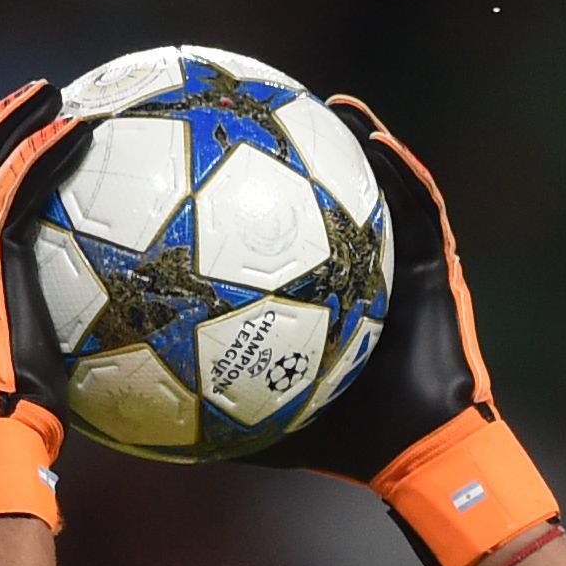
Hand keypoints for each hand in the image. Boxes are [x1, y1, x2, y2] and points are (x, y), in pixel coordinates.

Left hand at [228, 98, 563, 565]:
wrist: (418, 459)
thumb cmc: (345, 446)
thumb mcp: (258, 423)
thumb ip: (205, 410)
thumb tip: (128, 411)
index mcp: (320, 302)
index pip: (283, 247)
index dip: (255, 210)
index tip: (217, 171)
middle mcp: (362, 277)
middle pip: (332, 207)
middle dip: (306, 159)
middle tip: (269, 117)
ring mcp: (400, 269)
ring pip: (381, 192)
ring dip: (360, 145)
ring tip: (332, 106)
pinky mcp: (437, 270)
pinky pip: (421, 209)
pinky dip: (402, 171)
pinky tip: (375, 140)